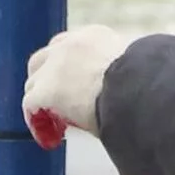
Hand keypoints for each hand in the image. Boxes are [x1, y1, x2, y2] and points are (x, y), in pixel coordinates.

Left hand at [22, 23, 133, 145]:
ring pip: (33, 82)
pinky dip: (37, 122)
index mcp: (95, 36)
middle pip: (44, 58)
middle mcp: (71, 44)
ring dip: (41, 99)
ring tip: (52, 122)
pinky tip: (50, 138)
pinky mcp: (45, 89)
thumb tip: (120, 94)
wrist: (136, 88)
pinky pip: (30, 106)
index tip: (74, 86)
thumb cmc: (144, 85)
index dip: (67, 69)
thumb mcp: (130, 70)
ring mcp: (54, 65)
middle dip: (46, 78)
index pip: (70, 47)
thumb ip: (117, 75)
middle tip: (55, 102)